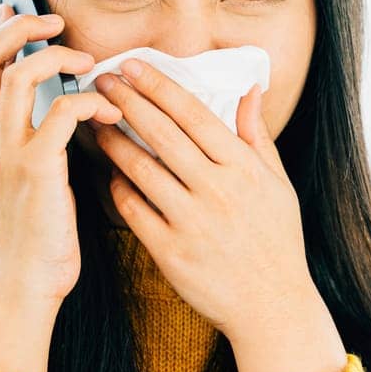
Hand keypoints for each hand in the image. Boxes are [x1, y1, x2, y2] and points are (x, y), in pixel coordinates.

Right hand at [0, 2, 123, 371]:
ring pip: (19, 76)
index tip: (24, 13)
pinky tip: (111, 112)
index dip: (1, 35)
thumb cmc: (40, 239)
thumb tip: (65, 113)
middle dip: (20, 30)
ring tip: (90, 64)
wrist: (27, 287)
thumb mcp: (26, 184)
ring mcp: (6, 153)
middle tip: (57, 23)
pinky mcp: (35, 169)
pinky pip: (61, 112)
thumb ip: (37, 145)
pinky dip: (90, 101)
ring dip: (58, 59)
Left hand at [89, 58, 320, 341]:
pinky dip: (118, 188)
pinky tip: (109, 172)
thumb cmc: (277, 241)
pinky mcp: (170, 251)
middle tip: (100, 80)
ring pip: (140, 168)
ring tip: (92, 122)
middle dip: (126, 101)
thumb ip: (257, 136)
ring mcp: (192, 221)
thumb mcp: (278, 185)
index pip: (194, 114)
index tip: (132, 66)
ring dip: (112, 141)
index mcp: (244, 168)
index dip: (159, 86)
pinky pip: (133, 209)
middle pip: (161, 134)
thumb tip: (250, 90)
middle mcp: (218, 190)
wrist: (272, 305)